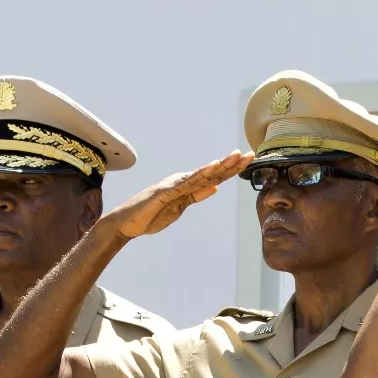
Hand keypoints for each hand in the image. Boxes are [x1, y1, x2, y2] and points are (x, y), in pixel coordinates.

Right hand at [97, 151, 252, 239]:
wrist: (127, 223)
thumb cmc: (151, 215)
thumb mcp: (180, 207)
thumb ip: (196, 196)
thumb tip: (216, 187)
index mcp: (187, 186)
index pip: (214, 177)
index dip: (232, 169)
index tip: (248, 160)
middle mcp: (182, 181)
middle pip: (211, 172)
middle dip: (231, 163)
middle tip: (249, 153)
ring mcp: (173, 185)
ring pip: (201, 174)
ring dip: (219, 165)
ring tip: (235, 156)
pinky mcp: (165, 192)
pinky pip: (185, 183)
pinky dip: (200, 174)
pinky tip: (212, 167)